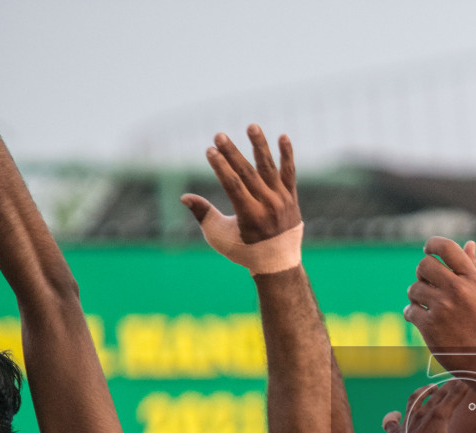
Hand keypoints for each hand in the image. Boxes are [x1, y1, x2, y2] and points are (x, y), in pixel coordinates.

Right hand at [181, 126, 302, 272]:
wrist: (278, 263)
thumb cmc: (243, 250)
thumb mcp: (219, 236)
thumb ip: (203, 214)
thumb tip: (184, 197)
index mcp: (249, 216)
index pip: (233, 185)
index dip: (220, 166)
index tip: (209, 150)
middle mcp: (268, 206)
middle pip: (248, 173)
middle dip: (232, 153)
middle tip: (219, 135)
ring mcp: (282, 200)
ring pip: (269, 168)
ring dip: (259, 146)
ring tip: (251, 126)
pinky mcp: (291, 197)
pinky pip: (289, 173)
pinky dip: (287, 155)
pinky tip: (282, 136)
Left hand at [381, 381, 475, 432]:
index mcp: (439, 416)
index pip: (455, 395)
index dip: (464, 385)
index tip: (472, 375)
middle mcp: (422, 414)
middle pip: (438, 394)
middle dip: (448, 386)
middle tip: (456, 378)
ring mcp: (407, 422)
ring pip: (415, 400)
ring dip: (423, 392)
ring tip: (430, 387)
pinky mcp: (395, 432)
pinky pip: (392, 421)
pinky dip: (393, 417)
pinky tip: (395, 415)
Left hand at [404, 238, 475, 357]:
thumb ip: (474, 268)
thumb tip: (469, 244)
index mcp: (471, 279)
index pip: (446, 248)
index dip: (433, 244)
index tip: (428, 250)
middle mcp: (456, 290)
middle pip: (424, 265)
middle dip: (422, 273)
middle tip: (427, 283)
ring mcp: (442, 308)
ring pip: (414, 289)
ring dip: (416, 296)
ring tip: (425, 305)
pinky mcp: (429, 326)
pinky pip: (410, 311)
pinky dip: (411, 314)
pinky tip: (419, 319)